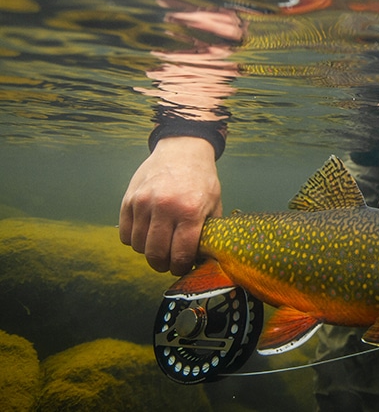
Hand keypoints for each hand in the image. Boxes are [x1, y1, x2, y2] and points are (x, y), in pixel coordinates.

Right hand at [119, 136, 221, 274]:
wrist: (182, 150)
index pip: (181, 254)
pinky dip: (134, 240)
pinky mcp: (129, 199)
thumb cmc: (201, 180)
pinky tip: (146, 233)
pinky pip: (125, 234)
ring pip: (138, 246)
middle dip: (163, 265)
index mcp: (190, 211)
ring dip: (148, 252)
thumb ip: (207, 233)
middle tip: (168, 263)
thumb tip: (200, 261)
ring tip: (159, 244)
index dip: (181, 267)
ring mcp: (143, 202)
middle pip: (156, 254)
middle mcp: (165, 207)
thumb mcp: (214, 204)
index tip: (182, 268)